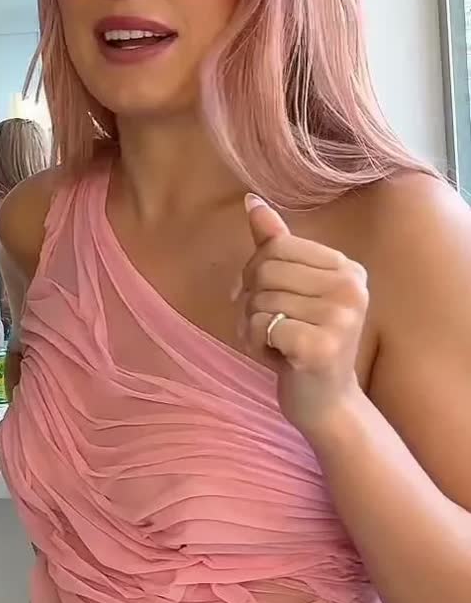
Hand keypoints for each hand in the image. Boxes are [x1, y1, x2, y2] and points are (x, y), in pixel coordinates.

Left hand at [239, 195, 368, 436]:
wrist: (325, 403)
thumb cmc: (303, 341)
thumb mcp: (292, 289)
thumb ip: (274, 244)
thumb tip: (250, 200)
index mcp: (348, 268)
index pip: (276, 246)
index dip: (255, 273)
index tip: (267, 300)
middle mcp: (352, 288)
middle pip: (264, 270)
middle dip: (251, 300)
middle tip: (269, 326)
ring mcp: (341, 318)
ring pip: (259, 300)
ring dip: (251, 326)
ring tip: (275, 343)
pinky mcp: (321, 347)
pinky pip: (260, 327)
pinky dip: (254, 343)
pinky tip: (276, 357)